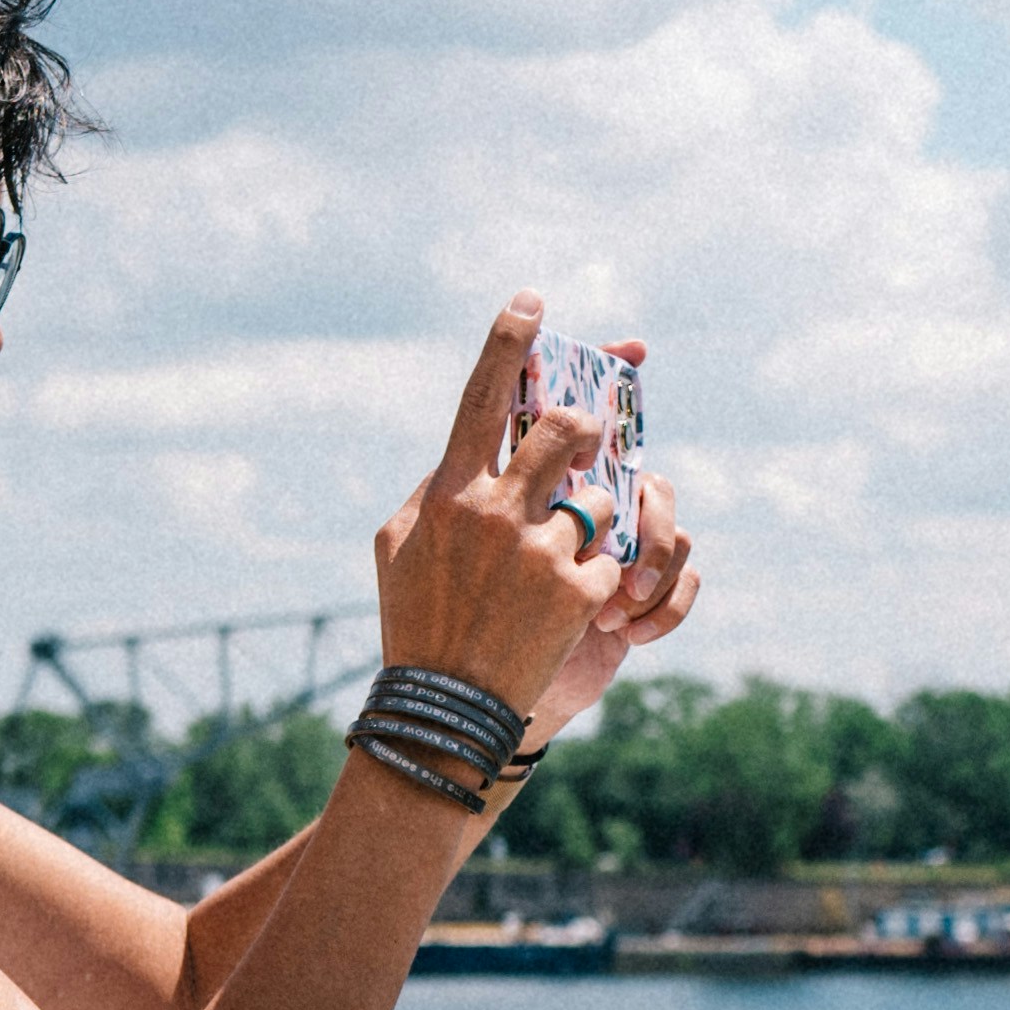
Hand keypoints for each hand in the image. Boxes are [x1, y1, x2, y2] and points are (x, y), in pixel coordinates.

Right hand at [370, 298, 700, 748]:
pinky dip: (596, 583)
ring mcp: (540, 552)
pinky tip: (561, 615)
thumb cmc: (417, 623)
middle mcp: (494, 511)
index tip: (533, 300)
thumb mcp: (398, 548)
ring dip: (589, 525)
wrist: (446, 710)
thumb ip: (432, 491)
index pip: (483, 397)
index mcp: (448, 492)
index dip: (509, 341)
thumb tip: (462, 453)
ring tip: (555, 569)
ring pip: (597, 500)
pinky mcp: (580, 594)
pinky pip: (610, 560)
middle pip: (565, 431)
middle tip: (587, 440)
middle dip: (585, 430)